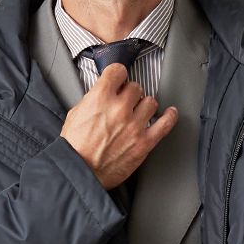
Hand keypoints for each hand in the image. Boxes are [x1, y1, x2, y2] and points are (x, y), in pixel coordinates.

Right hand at [59, 62, 178, 190]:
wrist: (79, 173)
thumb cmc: (74, 148)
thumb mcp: (75, 114)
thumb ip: (92, 100)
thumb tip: (102, 95)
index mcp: (100, 98)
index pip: (118, 71)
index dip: (118, 74)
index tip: (119, 79)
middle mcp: (120, 108)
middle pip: (135, 87)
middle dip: (130, 93)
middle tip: (125, 102)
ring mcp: (134, 125)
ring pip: (150, 102)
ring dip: (144, 105)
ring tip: (139, 112)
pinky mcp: (144, 142)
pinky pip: (165, 123)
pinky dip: (170, 116)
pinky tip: (169, 113)